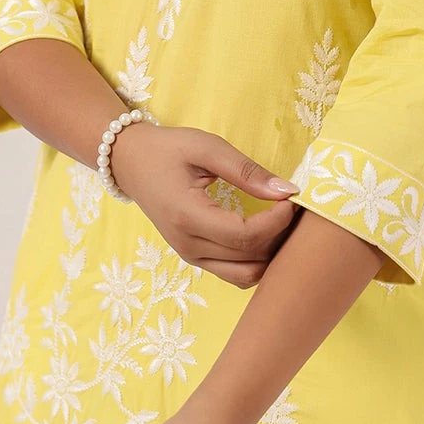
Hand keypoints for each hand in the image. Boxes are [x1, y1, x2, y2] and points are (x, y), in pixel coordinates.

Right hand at [109, 123, 302, 288]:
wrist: (131, 162)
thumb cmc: (168, 149)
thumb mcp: (207, 148)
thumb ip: (246, 171)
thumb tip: (286, 190)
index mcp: (188, 217)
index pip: (245, 235)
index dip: (277, 222)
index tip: (291, 198)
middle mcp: (188, 246)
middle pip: (249, 259)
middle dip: (280, 236)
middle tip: (292, 207)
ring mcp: (190, 257)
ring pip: (245, 275)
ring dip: (270, 254)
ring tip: (280, 222)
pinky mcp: (194, 259)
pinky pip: (234, 273)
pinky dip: (256, 260)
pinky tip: (265, 234)